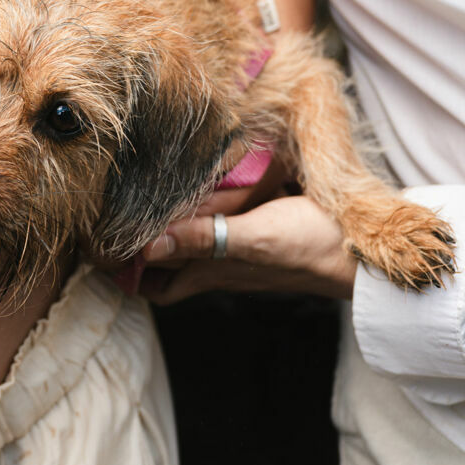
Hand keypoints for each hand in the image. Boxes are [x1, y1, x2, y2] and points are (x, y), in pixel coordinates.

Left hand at [122, 195, 356, 304]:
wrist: (368, 255)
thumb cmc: (314, 246)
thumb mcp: (254, 238)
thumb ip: (201, 239)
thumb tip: (145, 247)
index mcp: (212, 269)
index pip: (155, 285)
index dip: (124, 273)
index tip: (95, 249)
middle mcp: (222, 262)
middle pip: (169, 261)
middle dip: (142, 245)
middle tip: (116, 213)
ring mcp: (244, 247)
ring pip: (195, 239)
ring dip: (175, 222)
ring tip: (149, 189)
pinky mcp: (266, 229)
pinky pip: (226, 221)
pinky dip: (212, 206)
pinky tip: (210, 179)